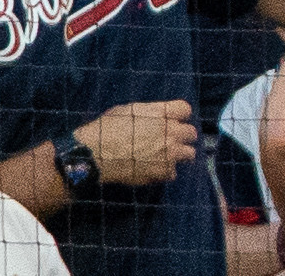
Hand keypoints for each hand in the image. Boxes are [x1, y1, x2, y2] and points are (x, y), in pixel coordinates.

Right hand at [76, 100, 198, 190]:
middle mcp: (170, 131)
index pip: (186, 110)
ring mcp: (169, 152)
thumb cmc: (105, 130)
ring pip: (189, 154)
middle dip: (182, 137)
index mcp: (162, 113)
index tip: (172, 122)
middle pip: (191, 133)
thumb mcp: (128, 111)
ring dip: (179, 156)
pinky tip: (152, 171)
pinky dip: (164, 173)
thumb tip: (157, 116)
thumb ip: (150, 113)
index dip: (179, 117)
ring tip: (166, 158)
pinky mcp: (163, 171)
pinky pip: (172, 173)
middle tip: (170, 142)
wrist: (93, 155)